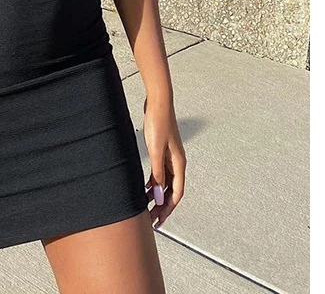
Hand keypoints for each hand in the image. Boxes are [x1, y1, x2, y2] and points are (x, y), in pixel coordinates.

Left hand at [142, 95, 185, 229]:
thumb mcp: (156, 150)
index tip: (159, 220)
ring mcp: (170, 156)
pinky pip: (160, 172)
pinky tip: (145, 188)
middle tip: (152, 219)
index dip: (167, 209)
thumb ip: (157, 173)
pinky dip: (154, 182)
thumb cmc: (159, 123)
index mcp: (179, 164)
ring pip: (165, 182)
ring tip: (147, 207)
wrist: (158, 103)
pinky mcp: (162, 150)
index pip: (176, 194)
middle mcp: (177, 162)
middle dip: (162, 206)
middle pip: (171, 190)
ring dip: (157, 195)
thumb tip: (157, 194)